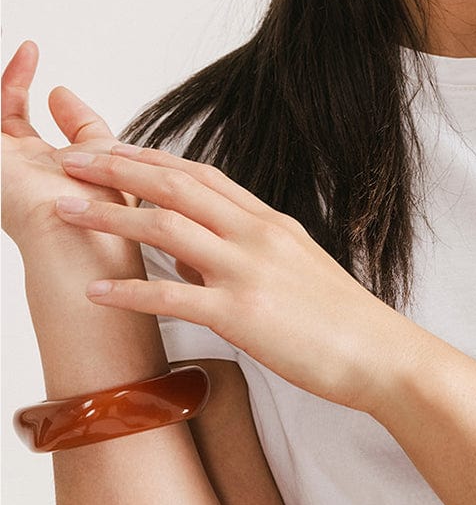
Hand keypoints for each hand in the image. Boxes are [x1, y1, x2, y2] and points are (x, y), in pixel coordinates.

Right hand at [2, 40, 131, 248]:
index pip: (27, 125)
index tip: (56, 86)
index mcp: (46, 168)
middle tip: (31, 49)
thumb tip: (59, 92)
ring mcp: (4, 165)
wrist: (86, 235)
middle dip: (16, 80)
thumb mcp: (104, 151)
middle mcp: (21, 167)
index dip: (38, 97)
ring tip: (25, 53)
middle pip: (8, 117)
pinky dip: (5, 92)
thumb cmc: (107, 206)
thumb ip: (82, 124)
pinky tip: (16, 67)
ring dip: (8, 84)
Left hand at [53, 145, 425, 414]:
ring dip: (110, 217)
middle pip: (177, 187)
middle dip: (119, 170)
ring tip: (65, 210)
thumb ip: (243, 254)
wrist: (380, 353)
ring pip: (167, 228)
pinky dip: (128, 293)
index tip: (114, 150)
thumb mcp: (294, 269)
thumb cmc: (340, 320)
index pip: (203, 175)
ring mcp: (249, 270)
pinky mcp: (242, 313)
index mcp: (269, 222)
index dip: (153, 159)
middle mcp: (257, 234)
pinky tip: (94, 292)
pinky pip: (172, 297)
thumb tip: (188, 257)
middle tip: (73, 159)